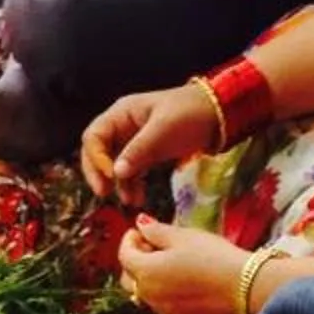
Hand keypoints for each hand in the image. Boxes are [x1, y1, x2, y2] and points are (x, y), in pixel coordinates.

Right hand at [83, 82, 224, 193]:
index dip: (96, 157)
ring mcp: (134, 141)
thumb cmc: (189, 113)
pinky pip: (131, 172)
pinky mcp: (147, 153)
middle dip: (99, 173)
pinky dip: (132, 185)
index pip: (94, 136)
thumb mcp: (162, 130)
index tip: (109, 176)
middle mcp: (122, 126)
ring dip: (118, 184)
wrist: (219, 115)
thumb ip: (138, 151)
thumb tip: (115, 173)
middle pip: (97, 151)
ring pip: (114, 165)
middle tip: (104, 193)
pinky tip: (137, 198)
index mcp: (121, 113)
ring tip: (129, 200)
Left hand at [118, 216, 264, 313]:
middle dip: (135, 259)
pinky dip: (161, 289)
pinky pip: (160, 302)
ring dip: (147, 276)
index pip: (124, 254)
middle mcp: (148, 294)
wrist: (242, 286)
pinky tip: (180, 278)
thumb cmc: (211, 256)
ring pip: (144, 292)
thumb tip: (140, 223)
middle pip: (129, 276)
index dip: (129, 239)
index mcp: (145, 272)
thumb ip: (156, 231)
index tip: (139, 230)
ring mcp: (163, 309)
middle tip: (151, 245)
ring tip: (167, 261)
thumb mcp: (182, 237)